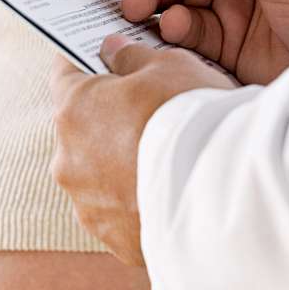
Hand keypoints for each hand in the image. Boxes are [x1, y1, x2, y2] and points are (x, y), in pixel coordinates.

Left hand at [50, 35, 233, 265]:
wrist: (223, 195)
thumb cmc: (192, 118)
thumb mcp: (169, 66)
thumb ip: (131, 56)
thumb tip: (111, 51)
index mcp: (73, 109)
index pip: (65, 75)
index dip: (87, 65)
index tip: (105, 62)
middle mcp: (68, 161)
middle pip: (81, 131)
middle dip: (108, 121)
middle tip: (149, 116)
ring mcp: (87, 206)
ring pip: (98, 177)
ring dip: (120, 167)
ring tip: (166, 163)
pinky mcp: (111, 239)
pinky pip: (119, 214)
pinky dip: (137, 204)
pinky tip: (170, 196)